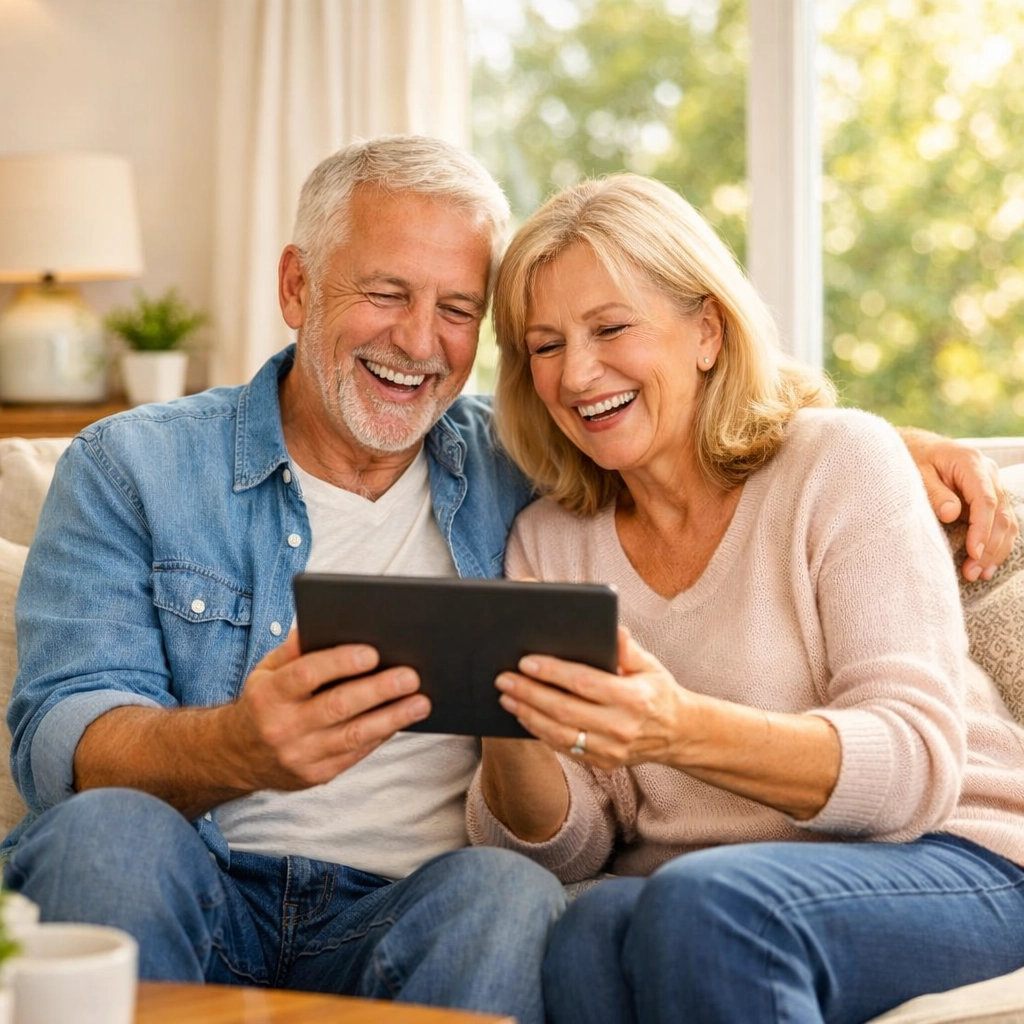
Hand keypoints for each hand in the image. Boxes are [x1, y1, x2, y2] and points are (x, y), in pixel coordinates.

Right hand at [227, 629, 430, 790]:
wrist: (238, 755)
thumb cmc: (265, 701)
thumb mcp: (267, 670)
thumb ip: (295, 649)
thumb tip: (328, 622)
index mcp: (268, 695)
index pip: (305, 675)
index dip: (339, 662)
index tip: (372, 652)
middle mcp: (281, 728)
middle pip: (336, 706)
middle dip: (378, 690)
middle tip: (411, 675)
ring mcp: (300, 756)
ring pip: (353, 736)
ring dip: (392, 718)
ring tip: (421, 702)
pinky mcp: (316, 776)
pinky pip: (356, 753)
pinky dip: (382, 734)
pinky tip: (403, 719)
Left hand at [496, 627, 687, 771]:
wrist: (678, 733)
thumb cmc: (657, 691)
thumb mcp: (650, 664)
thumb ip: (628, 648)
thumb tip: (612, 629)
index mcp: (633, 697)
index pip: (584, 683)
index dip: (552, 672)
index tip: (526, 661)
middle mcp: (621, 726)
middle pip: (564, 709)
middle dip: (529, 693)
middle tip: (504, 678)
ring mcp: (612, 749)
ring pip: (560, 733)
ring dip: (528, 715)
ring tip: (506, 697)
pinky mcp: (604, 763)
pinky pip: (565, 748)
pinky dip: (540, 732)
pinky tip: (524, 716)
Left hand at [901, 427, 1018, 580]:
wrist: (918, 447)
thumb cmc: (914, 458)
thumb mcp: (916, 472)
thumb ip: (933, 492)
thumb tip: (951, 514)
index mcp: (971, 463)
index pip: (986, 500)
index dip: (982, 528)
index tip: (973, 552)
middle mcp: (989, 473)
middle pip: (1000, 514)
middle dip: (989, 546)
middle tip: (972, 572)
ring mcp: (993, 485)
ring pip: (1006, 521)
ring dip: (996, 550)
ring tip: (979, 574)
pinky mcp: (990, 497)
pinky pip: (1001, 522)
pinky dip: (996, 544)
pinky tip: (987, 565)